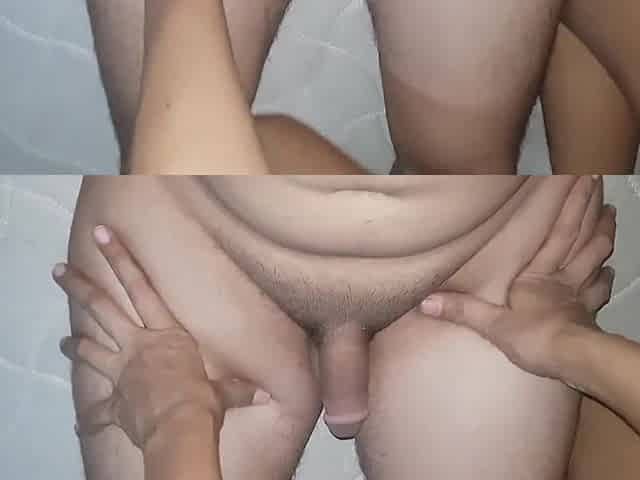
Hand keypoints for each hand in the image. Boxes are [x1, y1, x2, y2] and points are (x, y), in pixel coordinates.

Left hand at [54, 225, 267, 447]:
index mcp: (167, 334)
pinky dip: (89, 418)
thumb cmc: (203, 399)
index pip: (141, 287)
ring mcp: (122, 371)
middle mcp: (138, 345)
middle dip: (80, 288)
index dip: (121, 258)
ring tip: (61, 341)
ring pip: (91, 349)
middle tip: (58, 271)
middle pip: (103, 309)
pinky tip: (79, 423)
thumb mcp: (224, 391)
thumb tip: (267, 394)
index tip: (102, 234)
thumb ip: (238, 388)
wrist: (179, 428)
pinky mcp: (115, 401)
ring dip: (75, 345)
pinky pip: (98, 411)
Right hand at [420, 178, 615, 379]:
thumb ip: (460, 310)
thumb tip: (424, 301)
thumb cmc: (534, 337)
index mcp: (539, 274)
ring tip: (611, 215)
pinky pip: (599, 289)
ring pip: (595, 256)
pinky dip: (605, 277)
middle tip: (600, 185)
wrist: (573, 361)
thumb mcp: (491, 324)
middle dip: (590, 209)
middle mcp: (562, 277)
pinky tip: (610, 270)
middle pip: (581, 237)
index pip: (559, 232)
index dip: (571, 205)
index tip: (581, 178)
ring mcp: (579, 294)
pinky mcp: (588, 313)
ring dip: (603, 234)